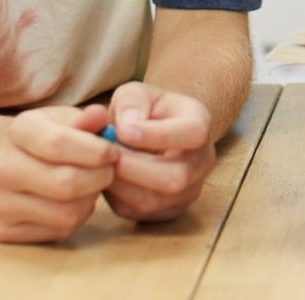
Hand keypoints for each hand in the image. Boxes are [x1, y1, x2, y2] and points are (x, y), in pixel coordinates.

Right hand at [0, 103, 118, 242]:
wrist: (7, 166)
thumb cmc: (47, 138)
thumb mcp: (65, 120)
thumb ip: (85, 120)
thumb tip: (100, 116)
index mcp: (17, 131)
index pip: (59, 144)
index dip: (95, 151)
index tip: (114, 153)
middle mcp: (0, 168)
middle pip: (65, 183)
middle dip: (99, 178)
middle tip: (109, 171)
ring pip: (66, 213)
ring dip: (90, 200)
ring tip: (92, 185)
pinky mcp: (4, 230)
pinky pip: (58, 231)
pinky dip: (77, 218)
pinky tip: (74, 202)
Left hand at [101, 82, 216, 222]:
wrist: (152, 131)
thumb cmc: (144, 109)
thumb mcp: (136, 92)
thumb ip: (131, 102)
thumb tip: (125, 128)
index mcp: (200, 124)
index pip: (193, 133)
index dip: (157, 135)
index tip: (123, 131)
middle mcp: (202, 161)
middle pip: (176, 177)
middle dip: (134, 168)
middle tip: (105, 155)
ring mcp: (188, 191)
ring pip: (154, 200)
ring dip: (121, 184)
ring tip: (102, 165)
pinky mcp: (167, 211)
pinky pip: (138, 213)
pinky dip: (117, 197)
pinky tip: (107, 177)